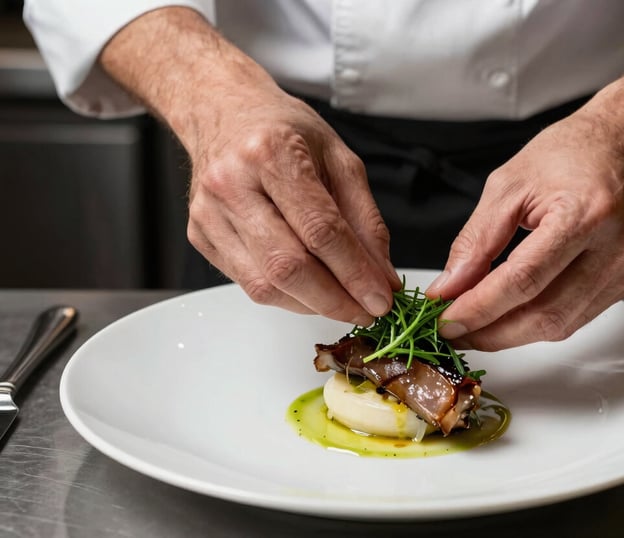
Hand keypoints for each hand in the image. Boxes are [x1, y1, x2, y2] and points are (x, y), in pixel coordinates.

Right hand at [100, 8, 399, 324]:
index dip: (355, 273)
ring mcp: (210, 213)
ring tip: (342, 302)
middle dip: (334, 300)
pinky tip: (309, 288)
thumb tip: (382, 275)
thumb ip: (365, 219)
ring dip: (312, 304)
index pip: (321, 230)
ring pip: (265, 285)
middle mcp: (232, 184)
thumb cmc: (283, 130)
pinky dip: (287, 296)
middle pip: (288, 266)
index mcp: (272, 153)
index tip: (381, 298)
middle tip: (365, 311)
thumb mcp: (340, 158)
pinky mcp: (200, 236)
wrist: (222, 110)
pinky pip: (248, 284)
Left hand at [427, 39, 623, 350]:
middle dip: (492, 332)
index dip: (480, 308)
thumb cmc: (572, 152)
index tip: (446, 322)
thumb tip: (450, 287)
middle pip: (545, 314)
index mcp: (586, 212)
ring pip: (561, 325)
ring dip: (511, 333)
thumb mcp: (508, 184)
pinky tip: (511, 314)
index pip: (524, 279)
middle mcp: (618, 246)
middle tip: (454, 332)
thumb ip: (476, 241)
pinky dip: (537, 321)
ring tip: (475, 326)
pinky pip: (577, 316)